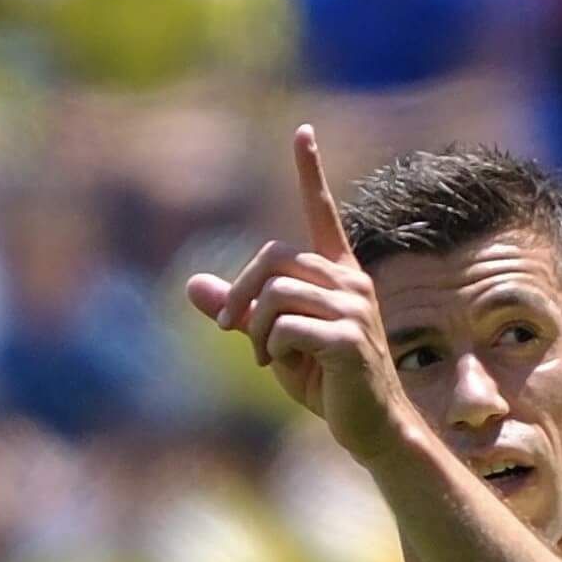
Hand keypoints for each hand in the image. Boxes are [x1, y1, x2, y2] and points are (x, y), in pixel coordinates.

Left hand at [187, 126, 414, 462]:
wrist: (371, 429)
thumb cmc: (327, 386)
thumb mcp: (272, 342)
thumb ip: (238, 311)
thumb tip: (190, 284)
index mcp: (338, 276)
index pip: (322, 214)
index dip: (310, 173)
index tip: (302, 132)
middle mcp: (349, 283)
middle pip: (272, 257)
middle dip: (240, 294)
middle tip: (231, 330)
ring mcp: (353, 307)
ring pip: (274, 294)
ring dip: (254, 330)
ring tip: (262, 358)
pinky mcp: (348, 336)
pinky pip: (284, 327)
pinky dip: (268, 349)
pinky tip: (280, 367)